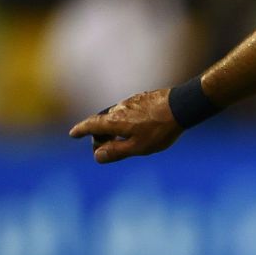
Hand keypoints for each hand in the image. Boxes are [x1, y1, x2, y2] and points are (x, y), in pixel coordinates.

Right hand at [68, 89, 182, 162]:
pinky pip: (128, 111)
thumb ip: (116, 152)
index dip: (81, 130)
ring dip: (113, 127)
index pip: (91, 125)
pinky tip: (136, 127)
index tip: (73, 134)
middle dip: (99, 135)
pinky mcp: (143, 98)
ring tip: (120, 139)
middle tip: (102, 147)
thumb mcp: (138, 147)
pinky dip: (125, 120)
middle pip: (102, 122)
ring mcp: (131, 101)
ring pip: (116, 116)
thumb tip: (97, 156)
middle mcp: (119, 108)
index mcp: (114, 121)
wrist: (182, 106)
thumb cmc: (160, 129)